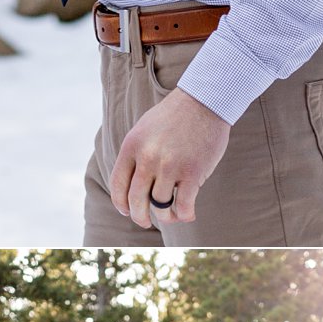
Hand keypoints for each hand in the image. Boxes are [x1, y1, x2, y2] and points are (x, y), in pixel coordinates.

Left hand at [107, 82, 230, 230]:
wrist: (204, 100)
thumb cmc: (174, 117)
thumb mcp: (143, 130)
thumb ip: (135, 155)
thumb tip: (129, 186)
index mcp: (132, 146)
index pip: (118, 185)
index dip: (121, 204)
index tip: (126, 210)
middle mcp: (148, 158)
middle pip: (136, 201)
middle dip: (139, 217)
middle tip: (144, 221)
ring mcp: (170, 166)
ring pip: (160, 206)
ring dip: (165, 216)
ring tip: (171, 215)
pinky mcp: (192, 172)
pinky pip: (183, 205)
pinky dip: (184, 215)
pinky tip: (187, 214)